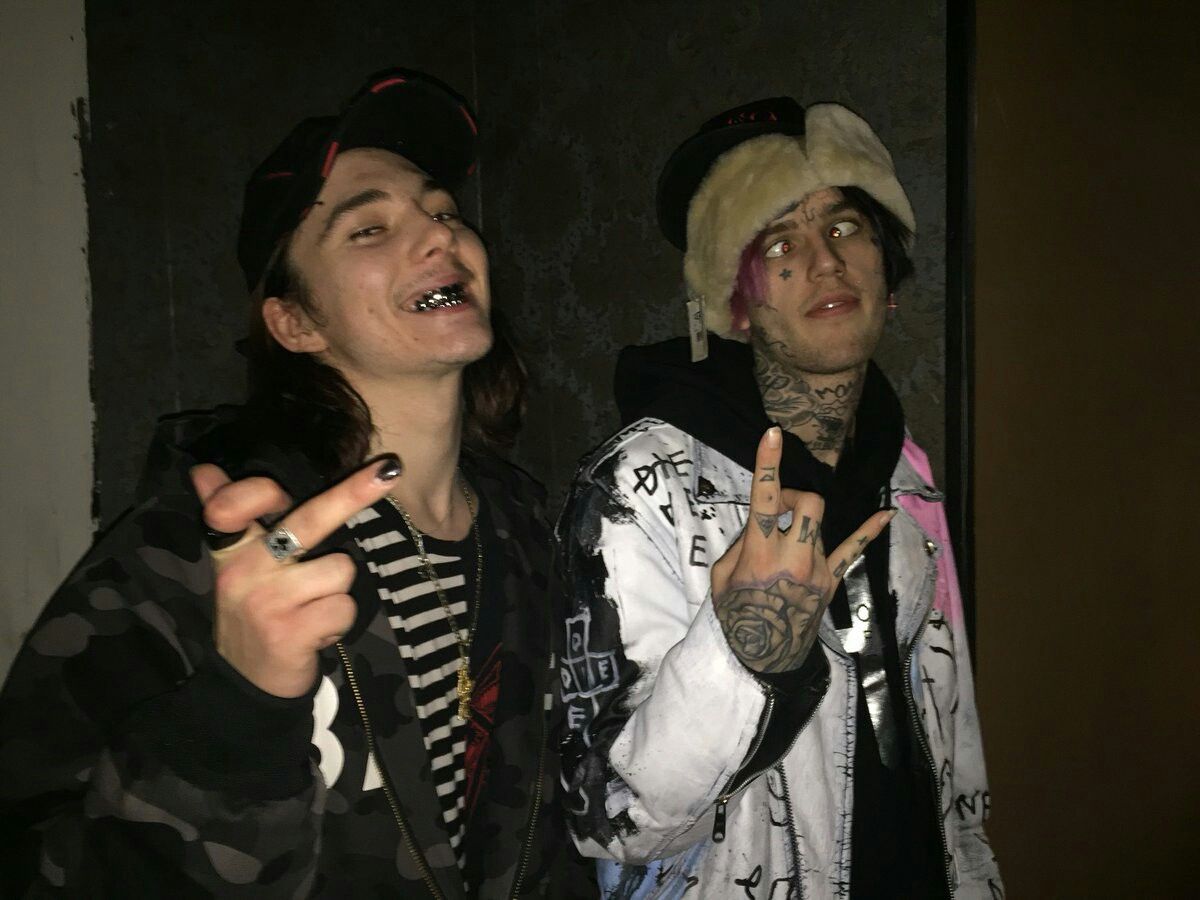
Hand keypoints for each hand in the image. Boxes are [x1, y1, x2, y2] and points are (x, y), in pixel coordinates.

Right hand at [190, 456, 402, 697]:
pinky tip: (316, 632)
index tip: (277, 487)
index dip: (255, 492)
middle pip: (306, 521)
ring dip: (337, 590)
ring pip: (340, 569)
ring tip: (313, 608)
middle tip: (388, 470)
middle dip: (352, 492)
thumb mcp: (236, 566)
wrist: (247, 684)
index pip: (235, 505)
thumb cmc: (256, 614)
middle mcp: (243, 572)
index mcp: (230, 550)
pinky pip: (344, 607)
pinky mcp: (290, 633)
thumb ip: (228, 516)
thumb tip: (202, 469)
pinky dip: (339, 621)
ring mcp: (267, 602)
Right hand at [710, 427, 894, 673]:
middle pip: (809, 505)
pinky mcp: (831, 579)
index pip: (766, 500)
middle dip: (794, 496)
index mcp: (760, 554)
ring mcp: (817, 568)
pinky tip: (888, 513)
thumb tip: (761, 525)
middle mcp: (793, 557)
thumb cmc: (736, 613)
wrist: (764, 653)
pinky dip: (870, 530)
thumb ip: (740, 544)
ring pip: (819, 524)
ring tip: (787, 540)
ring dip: (803, 521)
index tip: (772, 434)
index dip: (768, 465)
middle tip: (779, 509)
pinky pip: (853, 549)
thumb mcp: (721, 576)